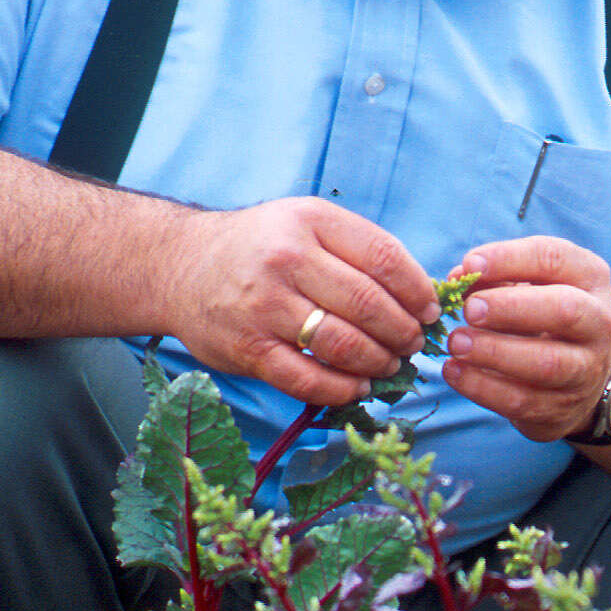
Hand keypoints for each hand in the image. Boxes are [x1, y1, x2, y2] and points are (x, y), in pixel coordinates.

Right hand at [172, 199, 437, 407]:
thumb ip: (357, 250)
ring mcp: (264, 306)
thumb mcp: (306, 223)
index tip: (430, 311)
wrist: (181, 266)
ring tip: (389, 364)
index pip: (384, 258)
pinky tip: (358, 386)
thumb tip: (420, 295)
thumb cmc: (260, 247)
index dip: (418, 291)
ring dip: (379, 362)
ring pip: (343, 345)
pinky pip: (307, 380)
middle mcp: (286, 259)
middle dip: (403, 332)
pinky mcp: (247, 349)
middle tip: (413, 344)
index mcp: (310, 221)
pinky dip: (342, 389)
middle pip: (369, 305)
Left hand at [439, 236, 610, 442]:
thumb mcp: (529, 286)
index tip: (470, 263)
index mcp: (589, 278)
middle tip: (469, 310)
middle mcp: (598, 323)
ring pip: (546, 363)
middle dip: (512, 308)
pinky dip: (483, 387)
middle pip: (565, 310)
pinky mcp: (563, 408)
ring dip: (494, 352)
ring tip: (456, 342)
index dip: (511, 259)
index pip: (555, 259)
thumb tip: (458, 277)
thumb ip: (495, 277)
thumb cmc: (542, 315)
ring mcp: (586, 370)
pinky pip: (523, 401)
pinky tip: (455, 371)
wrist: (580, 375)